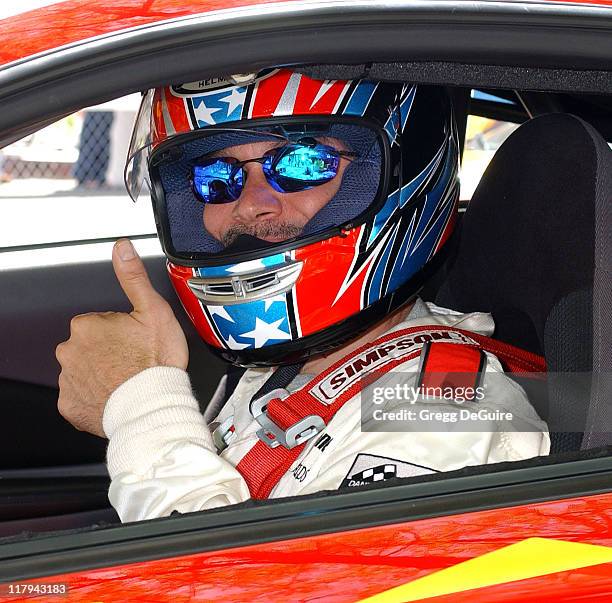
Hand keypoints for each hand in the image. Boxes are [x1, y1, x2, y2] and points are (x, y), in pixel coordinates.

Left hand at [56, 239, 188, 436]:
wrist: (153, 406)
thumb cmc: (156, 362)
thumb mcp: (153, 310)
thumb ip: (133, 278)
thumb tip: (121, 248)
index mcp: (87, 325)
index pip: (101, 322)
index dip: (122, 331)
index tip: (136, 341)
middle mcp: (70, 351)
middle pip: (89, 345)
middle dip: (108, 351)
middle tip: (134, 360)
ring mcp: (68, 380)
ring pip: (84, 369)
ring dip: (102, 372)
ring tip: (127, 379)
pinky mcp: (70, 405)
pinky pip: (80, 395)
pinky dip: (95, 396)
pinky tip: (115, 395)